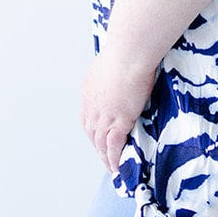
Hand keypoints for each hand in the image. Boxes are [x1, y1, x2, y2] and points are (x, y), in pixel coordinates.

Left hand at [80, 50, 157, 175]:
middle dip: (98, 146)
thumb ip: (113, 70)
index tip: (99, 136)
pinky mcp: (118, 122)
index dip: (93, 129)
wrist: (130, 53)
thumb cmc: (126, 49)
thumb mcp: (113, 60)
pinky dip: (114, 159)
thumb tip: (121, 67)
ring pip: (100, 144)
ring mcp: (104, 116)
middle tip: (105, 156)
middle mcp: (92, 106)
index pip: (87, 117)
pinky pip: (113, 147)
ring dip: (105, 157)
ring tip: (112, 167)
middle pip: (91, 133)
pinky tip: (118, 167)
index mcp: (89, 91)